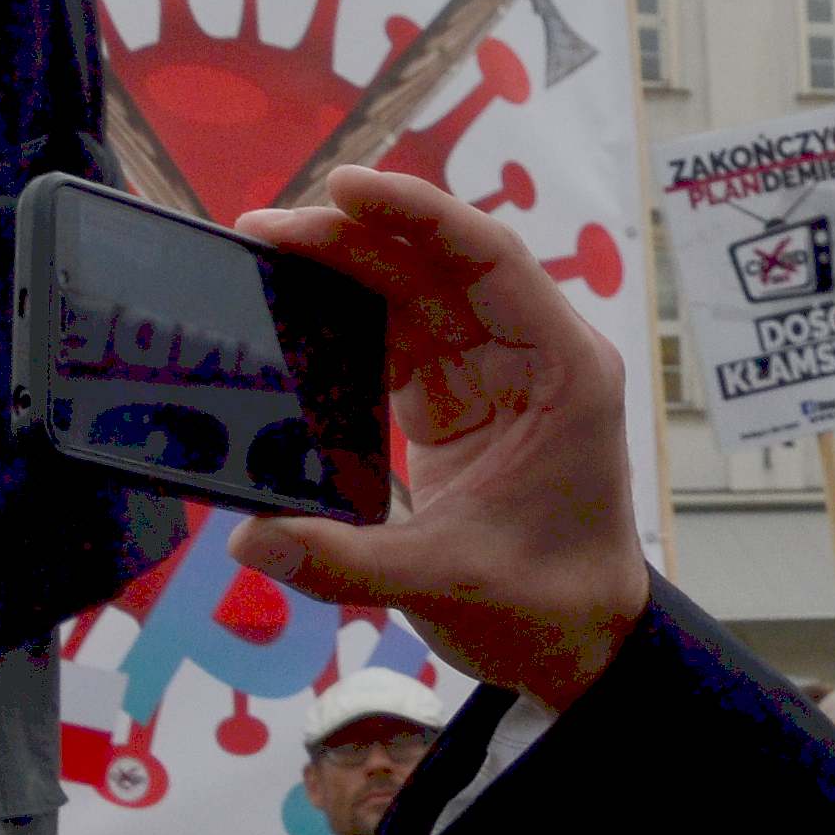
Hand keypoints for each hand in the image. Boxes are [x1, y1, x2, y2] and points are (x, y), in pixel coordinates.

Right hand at [227, 166, 653, 712]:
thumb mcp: (449, 584)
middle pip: (437, 267)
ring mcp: (491, 375)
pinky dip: (346, 325)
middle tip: (264, 230)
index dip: (418, 213)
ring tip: (264, 255)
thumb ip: (345, 562)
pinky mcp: (455, 404)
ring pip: (413, 295)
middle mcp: (529, 354)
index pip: (489, 259)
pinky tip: (292, 314)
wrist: (582, 649)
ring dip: (344, 272)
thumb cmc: (549, 608)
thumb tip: (252, 538)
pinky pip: (398, 341)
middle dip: (355, 238)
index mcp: (561, 369)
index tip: (344, 186)